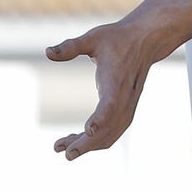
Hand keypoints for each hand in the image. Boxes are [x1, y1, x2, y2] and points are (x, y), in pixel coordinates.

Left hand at [45, 19, 162, 159]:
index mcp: (117, 82)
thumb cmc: (117, 39)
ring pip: (109, 135)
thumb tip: (48, 52)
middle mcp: (125, 99)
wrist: (144, 41)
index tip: (88, 130)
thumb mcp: (93, 38)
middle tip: (66, 153)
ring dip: (87, 145)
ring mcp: (127, 108)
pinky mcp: (125, 111)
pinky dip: (94, 140)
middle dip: (87, 144)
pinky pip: (111, 132)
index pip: (110, 104)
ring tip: (60, 146)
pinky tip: (75, 138)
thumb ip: (70, 47)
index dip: (100, 118)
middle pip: (108, 128)